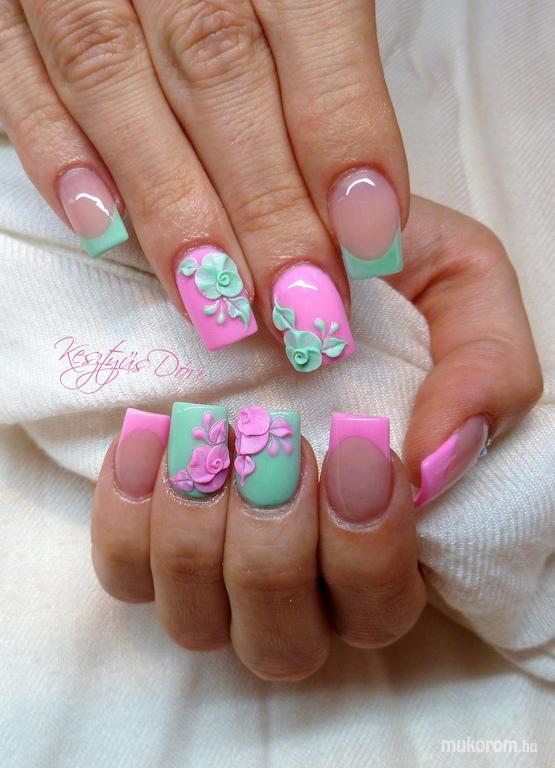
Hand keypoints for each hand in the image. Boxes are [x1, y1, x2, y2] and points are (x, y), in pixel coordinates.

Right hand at [0, 0, 406, 367]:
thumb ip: (326, 73)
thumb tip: (361, 211)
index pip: (308, 23)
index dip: (340, 134)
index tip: (370, 239)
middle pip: (215, 69)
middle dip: (261, 202)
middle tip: (295, 305)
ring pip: (113, 80)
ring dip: (168, 203)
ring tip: (212, 297)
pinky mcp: (4, 5)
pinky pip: (17, 74)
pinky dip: (57, 156)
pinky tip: (101, 231)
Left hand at [91, 199, 541, 679]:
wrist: (284, 244)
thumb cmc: (379, 280)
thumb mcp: (460, 287)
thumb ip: (484, 369)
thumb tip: (435, 460)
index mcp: (385, 538)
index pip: (376, 608)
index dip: (367, 553)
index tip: (356, 447)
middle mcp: (298, 573)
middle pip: (282, 640)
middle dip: (276, 549)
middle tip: (276, 441)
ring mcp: (215, 564)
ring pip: (197, 620)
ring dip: (198, 535)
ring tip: (206, 433)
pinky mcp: (147, 537)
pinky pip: (124, 572)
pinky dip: (129, 518)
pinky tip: (152, 438)